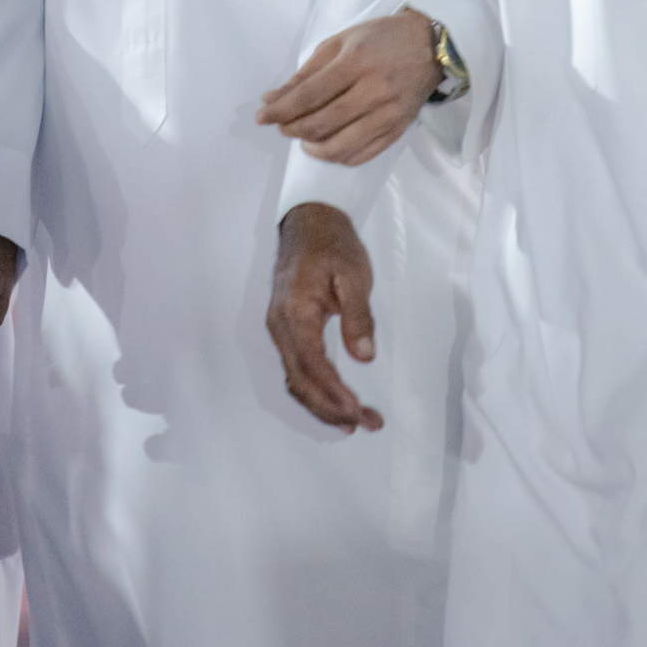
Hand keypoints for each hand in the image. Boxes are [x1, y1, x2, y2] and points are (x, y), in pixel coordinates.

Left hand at [256, 9, 440, 163]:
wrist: (431, 46)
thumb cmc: (381, 39)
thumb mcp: (340, 42)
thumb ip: (307, 72)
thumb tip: (274, 98)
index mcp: (356, 62)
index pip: (309, 95)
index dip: (281, 110)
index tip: (262, 117)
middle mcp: (374, 91)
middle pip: (321, 123)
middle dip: (292, 129)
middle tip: (281, 126)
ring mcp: (389, 114)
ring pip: (340, 147)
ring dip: (313, 148)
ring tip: (303, 139)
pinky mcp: (398, 130)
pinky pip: (362, 155)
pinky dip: (338, 156)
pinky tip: (328, 145)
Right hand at [265, 202, 382, 432]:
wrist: (310, 222)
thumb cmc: (333, 245)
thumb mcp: (353, 275)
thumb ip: (358, 316)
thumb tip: (364, 357)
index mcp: (294, 312)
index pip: (312, 364)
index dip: (334, 392)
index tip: (358, 411)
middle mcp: (280, 326)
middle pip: (300, 381)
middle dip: (331, 408)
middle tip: (367, 423)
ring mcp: (279, 329)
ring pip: (295, 379)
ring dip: (323, 404)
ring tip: (355, 422)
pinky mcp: (286, 330)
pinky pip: (296, 368)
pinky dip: (314, 390)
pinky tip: (334, 401)